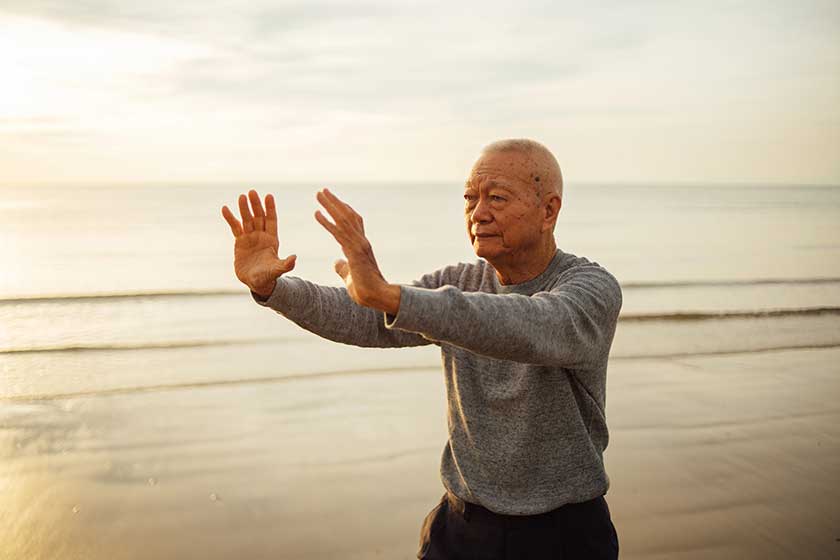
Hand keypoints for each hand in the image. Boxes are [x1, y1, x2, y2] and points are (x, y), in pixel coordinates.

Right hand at [221, 189, 296, 296]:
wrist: (256, 282)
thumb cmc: (269, 277)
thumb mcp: (277, 270)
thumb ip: (285, 264)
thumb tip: (295, 258)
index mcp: (272, 240)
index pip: (272, 220)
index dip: (270, 209)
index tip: (269, 196)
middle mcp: (261, 235)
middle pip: (259, 217)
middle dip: (256, 205)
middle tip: (252, 192)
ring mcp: (250, 237)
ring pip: (247, 219)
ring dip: (244, 208)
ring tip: (242, 197)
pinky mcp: (240, 241)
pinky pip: (235, 227)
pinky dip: (230, 218)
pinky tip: (225, 209)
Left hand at [314, 188, 400, 313]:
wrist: (378, 297)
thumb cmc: (366, 290)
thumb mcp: (350, 276)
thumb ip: (343, 267)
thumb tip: (336, 262)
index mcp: (361, 246)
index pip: (353, 223)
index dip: (343, 210)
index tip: (332, 201)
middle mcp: (361, 242)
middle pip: (348, 216)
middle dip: (335, 202)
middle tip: (322, 191)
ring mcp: (359, 245)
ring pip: (343, 220)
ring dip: (330, 205)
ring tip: (319, 194)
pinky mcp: (355, 252)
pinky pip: (339, 233)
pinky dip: (327, 222)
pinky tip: (317, 213)